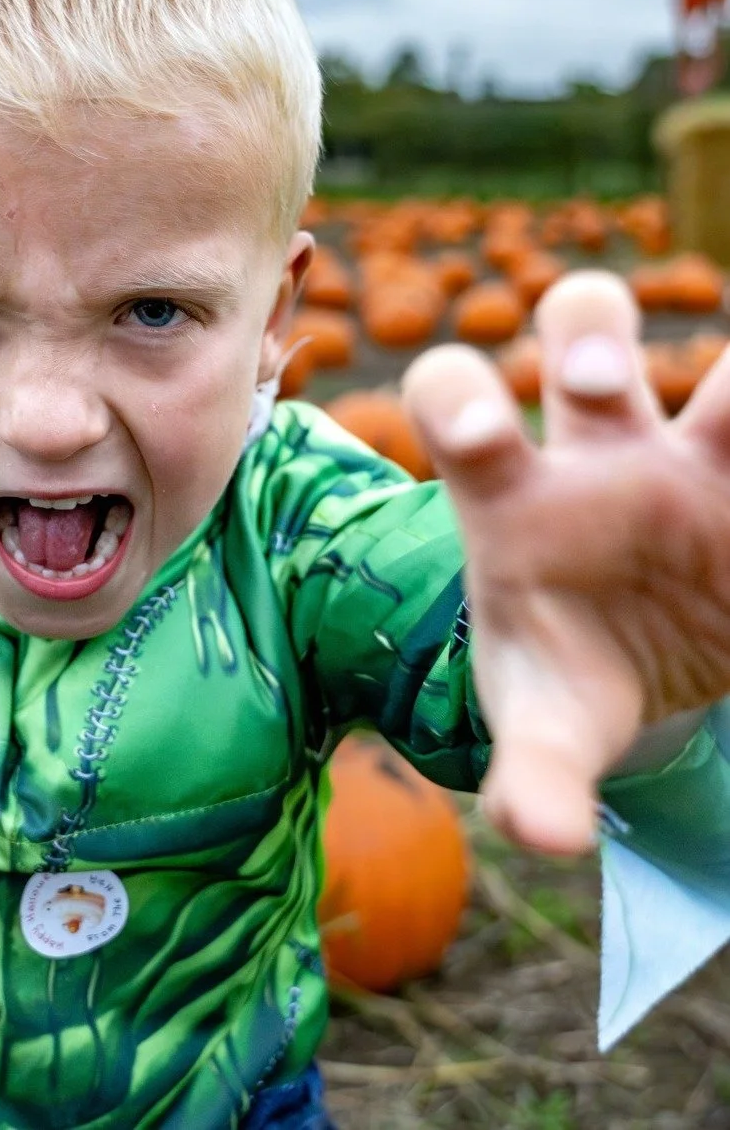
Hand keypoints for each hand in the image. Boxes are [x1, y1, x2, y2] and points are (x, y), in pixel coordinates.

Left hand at [403, 272, 729, 855]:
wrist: (648, 667)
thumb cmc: (569, 674)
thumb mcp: (551, 719)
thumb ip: (538, 770)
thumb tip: (539, 836)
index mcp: (513, 493)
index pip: (458, 402)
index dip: (459, 400)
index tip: (485, 436)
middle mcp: (600, 446)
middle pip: (583, 325)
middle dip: (589, 335)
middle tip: (597, 382)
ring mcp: (695, 451)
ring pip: (725, 361)